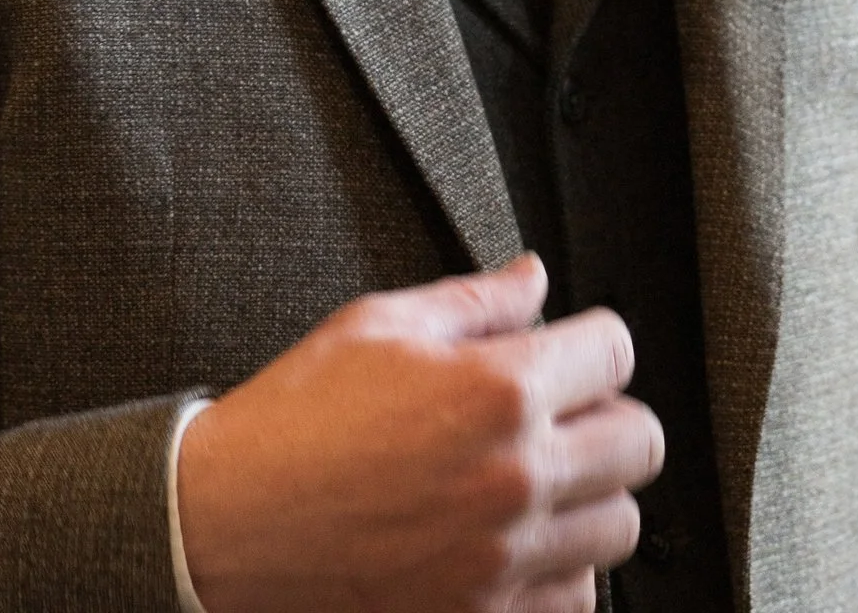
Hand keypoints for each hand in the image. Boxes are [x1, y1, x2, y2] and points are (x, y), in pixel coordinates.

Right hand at [177, 256, 662, 612]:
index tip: (569, 354)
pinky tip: (515, 544)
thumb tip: (534, 277)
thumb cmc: (289, 427)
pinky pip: (578, 598)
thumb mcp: (376, 327)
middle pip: (640, 441)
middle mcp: (516, 475)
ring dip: (588, 498)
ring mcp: (503, 557)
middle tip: (559, 417)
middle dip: (605, 418)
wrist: (217, 530)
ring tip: (535, 483)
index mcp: (498, 390)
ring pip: (618, 525)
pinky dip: (559, 572)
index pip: (617, 350)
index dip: (591, 343)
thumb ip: (474, 302)